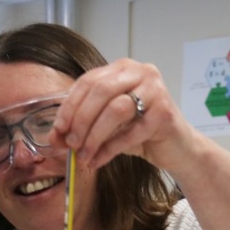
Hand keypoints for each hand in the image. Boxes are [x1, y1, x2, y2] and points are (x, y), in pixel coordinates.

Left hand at [50, 58, 199, 172]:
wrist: (175, 147)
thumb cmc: (137, 131)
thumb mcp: (103, 126)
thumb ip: (78, 127)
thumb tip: (54, 137)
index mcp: (121, 69)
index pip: (87, 82)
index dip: (69, 106)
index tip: (58, 129)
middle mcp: (140, 73)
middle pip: (100, 91)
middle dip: (80, 120)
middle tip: (71, 143)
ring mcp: (156, 90)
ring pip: (116, 109)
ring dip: (94, 136)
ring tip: (83, 155)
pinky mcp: (165, 112)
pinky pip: (132, 132)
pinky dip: (110, 149)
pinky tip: (98, 160)